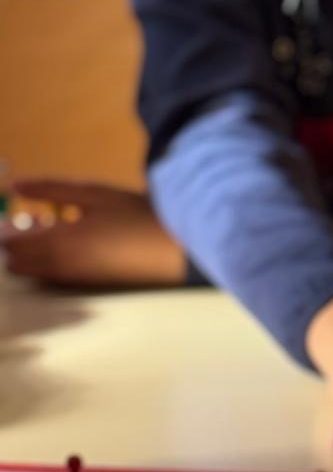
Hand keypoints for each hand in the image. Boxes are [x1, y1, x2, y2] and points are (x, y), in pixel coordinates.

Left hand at [1, 180, 185, 286]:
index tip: (7, 216)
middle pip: (18, 263)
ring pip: (35, 272)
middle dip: (12, 243)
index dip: (4, 231)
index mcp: (61, 242)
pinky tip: (62, 242)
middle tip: (23, 221)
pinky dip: (46, 261)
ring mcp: (77, 280)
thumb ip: (51, 190)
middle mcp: (64, 266)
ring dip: (30, 253)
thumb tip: (15, 186)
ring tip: (42, 228)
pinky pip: (54, 276)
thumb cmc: (137, 217)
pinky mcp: (90, 286)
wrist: (177, 252)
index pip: (12, 243)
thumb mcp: (94, 194)